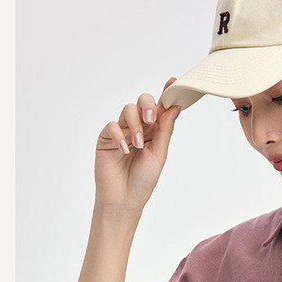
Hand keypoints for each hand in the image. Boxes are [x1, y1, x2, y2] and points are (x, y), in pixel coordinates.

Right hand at [94, 79, 180, 213]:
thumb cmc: (143, 180)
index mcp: (154, 131)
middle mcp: (138, 128)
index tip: (173, 81)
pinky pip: (112, 125)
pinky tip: (125, 150)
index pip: (160, 109)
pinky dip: (119, 135)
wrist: (124, 200)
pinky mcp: (106, 138)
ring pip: (128, 110)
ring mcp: (121, 131)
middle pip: (142, 102)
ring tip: (137, 145)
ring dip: (134, 125)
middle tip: (150, 120)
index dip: (166, 94)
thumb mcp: (159, 155)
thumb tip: (175, 107)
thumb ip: (165, 131)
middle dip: (147, 106)